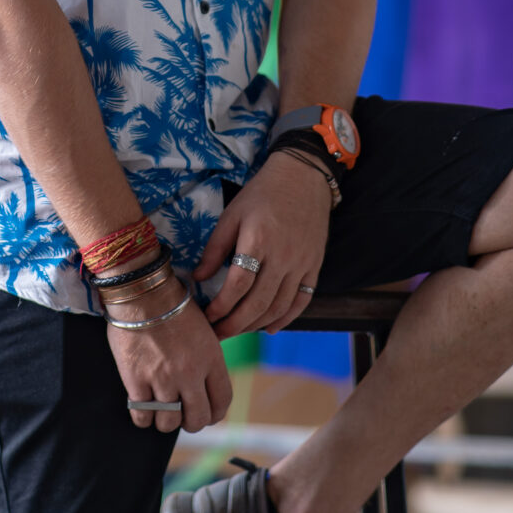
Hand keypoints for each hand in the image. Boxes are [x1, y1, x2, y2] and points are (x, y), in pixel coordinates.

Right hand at [107, 285, 232, 434]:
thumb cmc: (172, 305)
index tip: (207, 414)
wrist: (142, 291)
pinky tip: (143, 408)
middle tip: (183, 415)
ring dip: (166, 421)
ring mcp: (162, 379)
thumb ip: (207, 359)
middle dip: (191, 422)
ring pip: (169, 423)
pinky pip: (142, 415)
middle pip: (197, 419)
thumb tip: (206, 383)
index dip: (214, 414)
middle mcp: (190, 373)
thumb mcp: (204, 330)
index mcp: (211, 359)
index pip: (222, 402)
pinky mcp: (136, 380)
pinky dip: (143, 417)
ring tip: (161, 410)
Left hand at [196, 153, 330, 336]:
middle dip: (234, 324)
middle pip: (258, 303)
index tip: (207, 316)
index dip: (220, 306)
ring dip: (256, 325)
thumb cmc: (262, 194)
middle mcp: (283, 256)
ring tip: (237, 330)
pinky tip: (269, 328)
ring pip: (279, 307)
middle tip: (217, 334)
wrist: (303, 178)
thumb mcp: (232, 215)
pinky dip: (285, 319)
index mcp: (258, 241)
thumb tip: (198, 279)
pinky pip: (301, 301)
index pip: (238, 285)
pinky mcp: (314, 266)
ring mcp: (302, 264)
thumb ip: (215, 249)